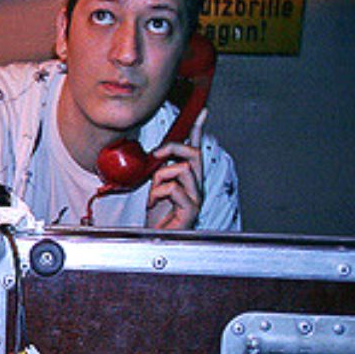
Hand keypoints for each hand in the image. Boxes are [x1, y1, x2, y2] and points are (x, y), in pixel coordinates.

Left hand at [145, 109, 206, 229]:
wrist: (152, 240)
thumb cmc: (154, 218)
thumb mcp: (153, 186)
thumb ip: (157, 170)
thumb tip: (154, 155)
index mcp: (188, 179)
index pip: (195, 149)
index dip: (198, 130)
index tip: (202, 113)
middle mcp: (196, 187)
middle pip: (193, 154)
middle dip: (173, 148)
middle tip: (156, 154)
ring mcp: (196, 198)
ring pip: (183, 169)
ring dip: (161, 177)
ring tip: (153, 193)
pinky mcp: (191, 210)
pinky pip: (175, 189)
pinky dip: (158, 193)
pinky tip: (153, 203)